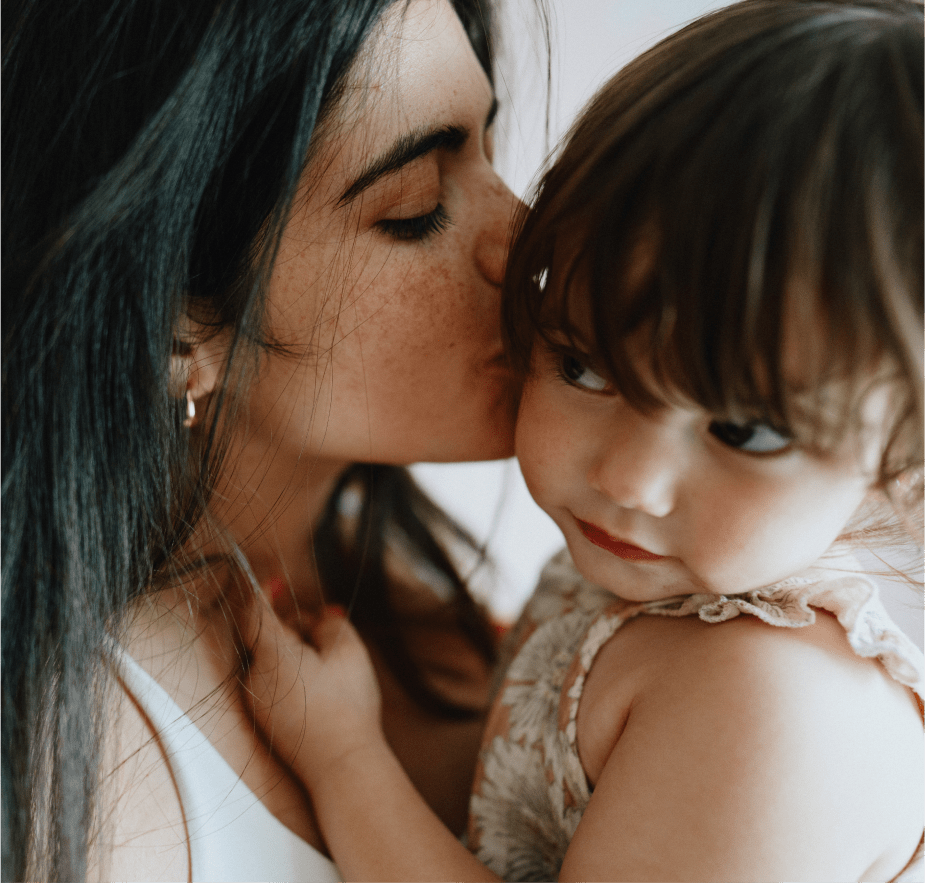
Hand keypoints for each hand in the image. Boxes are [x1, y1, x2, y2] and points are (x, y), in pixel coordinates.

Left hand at [240, 594, 384, 790]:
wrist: (342, 764)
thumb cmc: (346, 705)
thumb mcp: (348, 650)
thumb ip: (330, 623)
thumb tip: (321, 617)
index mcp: (271, 654)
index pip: (256, 612)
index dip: (265, 593)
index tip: (277, 583)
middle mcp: (255, 678)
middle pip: (266, 638)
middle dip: (293, 625)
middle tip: (325, 624)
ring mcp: (258, 703)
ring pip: (271, 661)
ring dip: (295, 650)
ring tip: (330, 655)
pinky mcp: (267, 722)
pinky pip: (273, 683)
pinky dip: (292, 672)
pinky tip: (321, 680)